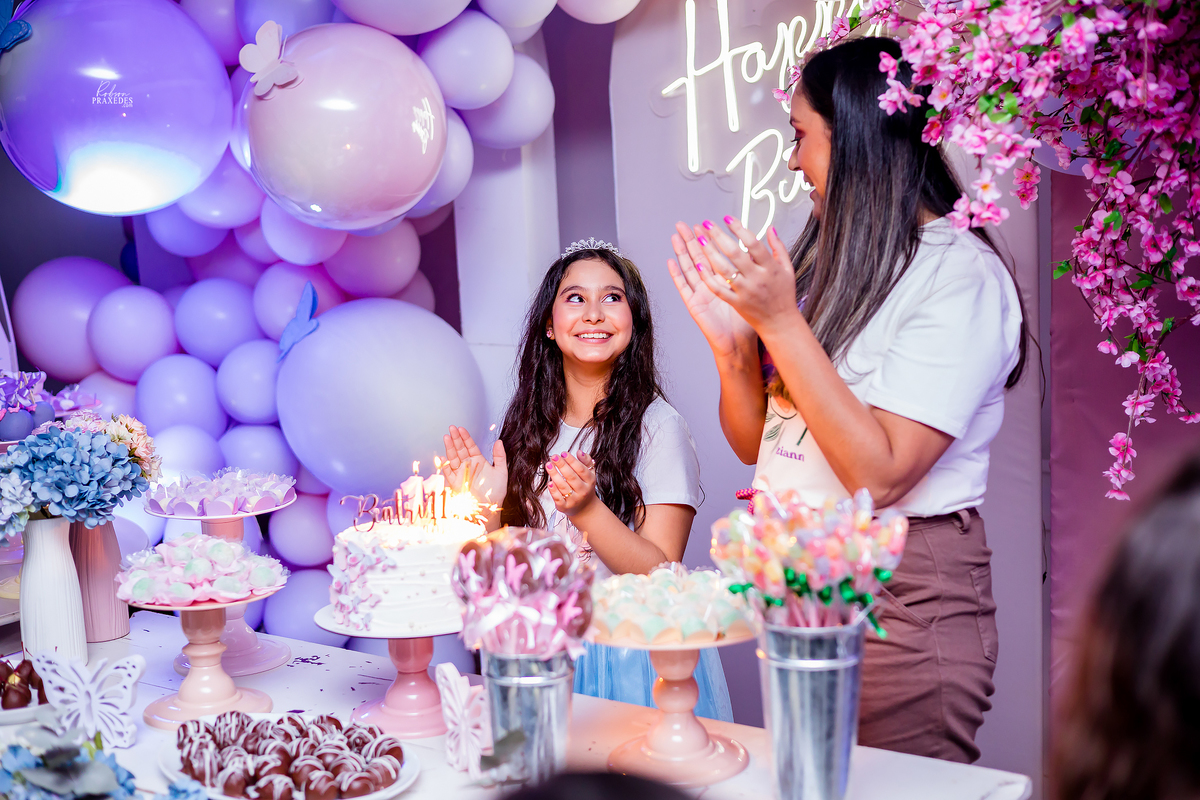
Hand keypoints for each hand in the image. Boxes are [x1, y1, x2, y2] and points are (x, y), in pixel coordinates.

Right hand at [441, 426, 506, 505]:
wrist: (490, 507)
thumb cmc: (496, 491)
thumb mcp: (501, 471)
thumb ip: (500, 456)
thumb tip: (499, 441)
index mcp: (478, 460)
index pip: (470, 446)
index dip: (466, 437)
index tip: (461, 428)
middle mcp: (468, 465)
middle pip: (460, 449)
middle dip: (455, 438)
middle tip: (451, 428)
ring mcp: (461, 473)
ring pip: (453, 458)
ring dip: (449, 448)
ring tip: (446, 437)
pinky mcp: (456, 483)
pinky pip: (448, 473)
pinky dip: (445, 465)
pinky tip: (443, 456)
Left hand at [546, 451, 597, 517]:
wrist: (585, 508)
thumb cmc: (584, 486)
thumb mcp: (590, 474)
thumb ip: (586, 461)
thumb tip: (579, 452)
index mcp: (590, 481)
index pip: (581, 469)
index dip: (572, 461)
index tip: (563, 453)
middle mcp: (583, 491)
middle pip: (571, 477)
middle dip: (562, 465)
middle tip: (554, 457)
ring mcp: (574, 500)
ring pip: (563, 486)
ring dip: (555, 475)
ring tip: (548, 465)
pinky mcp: (565, 507)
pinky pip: (558, 498)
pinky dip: (554, 491)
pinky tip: (549, 483)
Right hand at [668, 222, 756, 358]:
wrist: (739, 343)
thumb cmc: (746, 321)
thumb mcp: (751, 291)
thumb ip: (752, 271)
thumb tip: (758, 251)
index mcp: (724, 281)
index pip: (715, 255)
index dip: (709, 240)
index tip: (706, 225)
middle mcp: (710, 285)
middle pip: (698, 258)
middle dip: (692, 240)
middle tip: (685, 224)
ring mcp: (700, 294)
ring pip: (689, 268)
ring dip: (681, 252)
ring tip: (676, 236)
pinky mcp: (694, 304)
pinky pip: (683, 287)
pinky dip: (676, 274)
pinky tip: (670, 261)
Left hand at [688, 217, 803, 336]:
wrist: (780, 323)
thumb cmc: (784, 295)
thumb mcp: (788, 269)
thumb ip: (779, 247)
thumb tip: (771, 228)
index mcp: (770, 268)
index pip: (753, 243)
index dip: (739, 228)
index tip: (728, 219)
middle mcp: (757, 278)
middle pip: (735, 253)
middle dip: (719, 236)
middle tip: (707, 224)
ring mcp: (745, 291)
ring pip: (724, 269)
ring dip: (710, 253)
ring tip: (699, 239)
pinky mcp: (736, 303)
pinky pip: (719, 289)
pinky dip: (708, 277)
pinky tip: (698, 265)